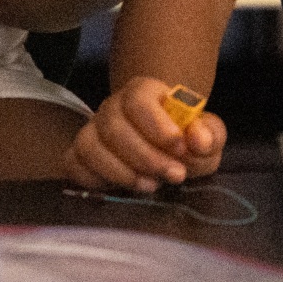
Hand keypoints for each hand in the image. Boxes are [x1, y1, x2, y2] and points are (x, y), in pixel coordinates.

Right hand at [64, 76, 226, 190]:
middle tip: (174, 175)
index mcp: (142, 93)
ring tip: (150, 186)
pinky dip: (94, 178)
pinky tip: (120, 188)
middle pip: (113, 125)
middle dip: (145, 156)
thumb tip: (198, 139)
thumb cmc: (185, 140)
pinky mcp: (81, 154)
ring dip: (121, 171)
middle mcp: (112, 107)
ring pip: (89, 145)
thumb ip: (210, 133)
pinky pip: (72, 163)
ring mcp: (93, 130)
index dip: (157, 125)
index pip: (137, 100)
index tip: (179, 148)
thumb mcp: (207, 136)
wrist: (165, 147)